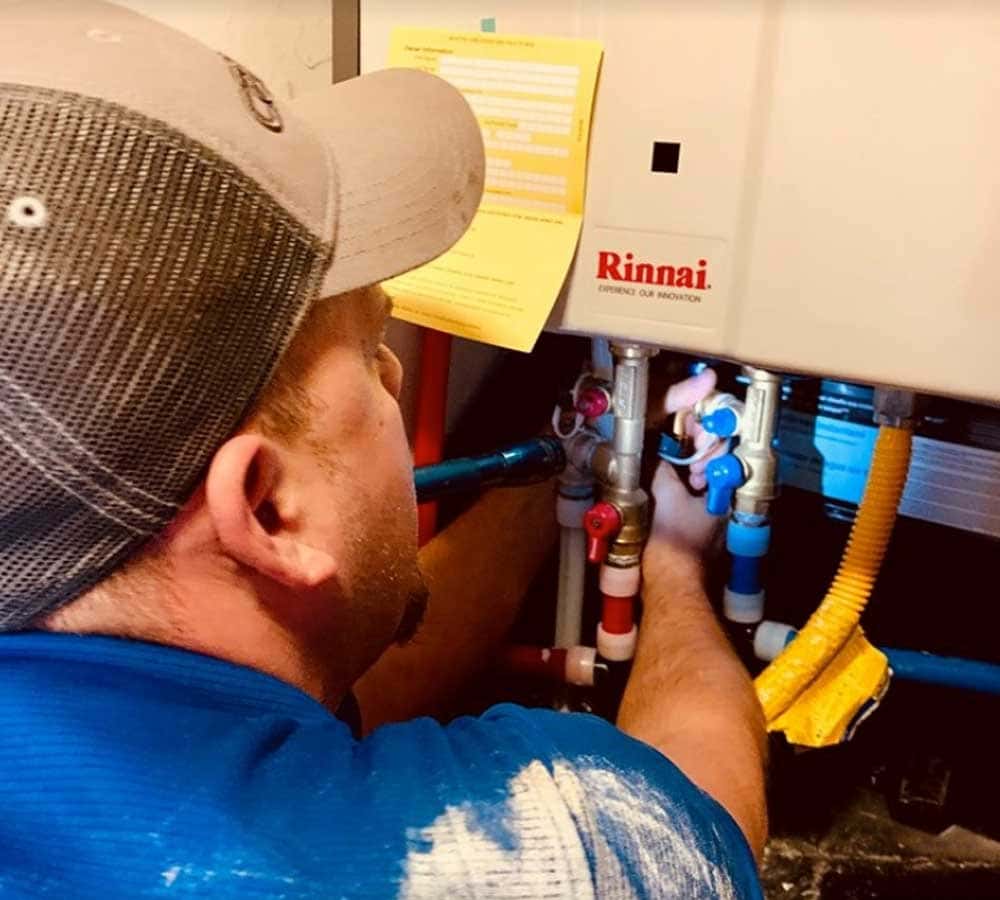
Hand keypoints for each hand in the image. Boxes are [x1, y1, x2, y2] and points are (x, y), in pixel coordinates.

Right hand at [646, 370, 727, 561]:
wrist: (670, 587)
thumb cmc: (674, 550)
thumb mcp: (665, 496)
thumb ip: (662, 468)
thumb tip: (657, 453)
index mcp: (725, 495)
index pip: (722, 451)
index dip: (707, 431)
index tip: (695, 417)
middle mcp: (725, 507)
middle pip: (713, 466)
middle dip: (695, 449)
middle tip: (681, 432)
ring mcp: (713, 521)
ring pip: (702, 484)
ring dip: (687, 468)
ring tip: (671, 459)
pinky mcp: (698, 533)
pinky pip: (692, 501)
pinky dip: (681, 489)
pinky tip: (666, 485)